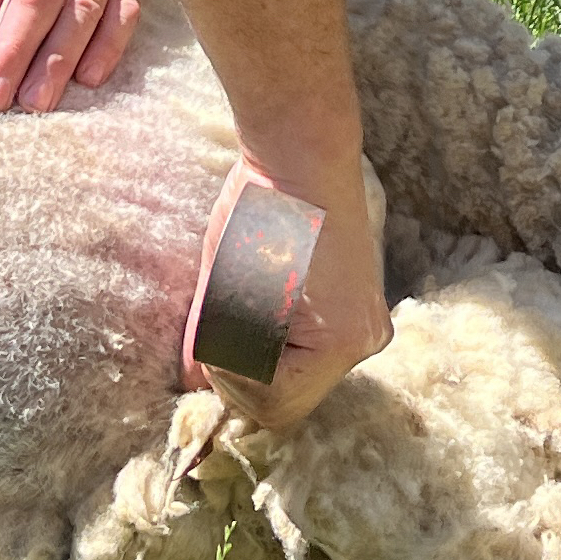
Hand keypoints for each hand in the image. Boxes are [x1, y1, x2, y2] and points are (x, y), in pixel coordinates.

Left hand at [207, 176, 391, 435]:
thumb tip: (193, 380)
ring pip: (300, 379)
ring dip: (261, 361)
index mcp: (338, 341)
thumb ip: (210, 342)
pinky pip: (311, 351)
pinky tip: (263, 304)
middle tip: (216, 336)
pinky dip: (279, 341)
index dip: (230, 380)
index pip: (273, 403)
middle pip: (290, 402)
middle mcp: (365, 341)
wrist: (303, 156)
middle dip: (244, 378)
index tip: (210, 340)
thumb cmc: (261, 212)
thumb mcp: (223, 284)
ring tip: (238, 315)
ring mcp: (367, 325)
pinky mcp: (357, 309)